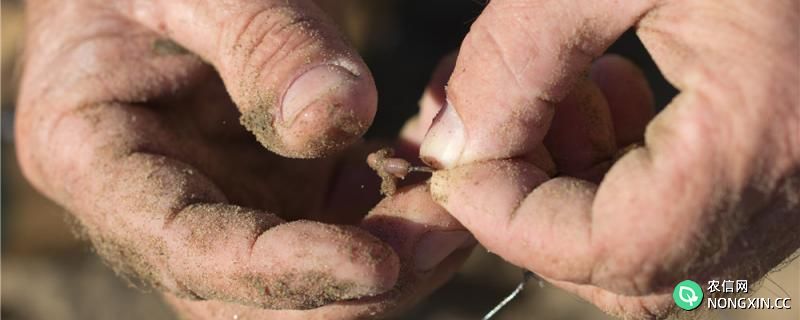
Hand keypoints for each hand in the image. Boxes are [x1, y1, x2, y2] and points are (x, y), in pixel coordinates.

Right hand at [16, 0, 472, 317]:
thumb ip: (261, 42)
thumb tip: (337, 121)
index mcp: (99, 160)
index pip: (189, 248)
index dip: (283, 273)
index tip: (378, 264)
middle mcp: (158, 207)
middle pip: (252, 295)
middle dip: (353, 285)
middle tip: (446, 234)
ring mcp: (221, 205)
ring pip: (303, 280)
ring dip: (386, 259)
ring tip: (454, 211)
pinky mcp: (272, 193)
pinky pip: (335, 231)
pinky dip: (391, 221)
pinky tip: (431, 182)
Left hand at [421, 0, 798, 317]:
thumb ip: (517, 56)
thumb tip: (450, 147)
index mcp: (761, 141)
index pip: (611, 249)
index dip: (507, 220)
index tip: (451, 162)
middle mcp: (793, 190)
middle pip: (625, 267)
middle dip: (534, 205)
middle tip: (499, 122)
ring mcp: (793, 187)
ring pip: (651, 250)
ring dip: (572, 187)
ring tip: (562, 91)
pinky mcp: (780, 165)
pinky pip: (685, 212)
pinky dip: (618, 172)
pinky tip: (610, 88)